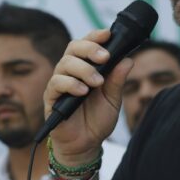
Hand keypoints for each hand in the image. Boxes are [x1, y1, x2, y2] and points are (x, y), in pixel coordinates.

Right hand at [44, 29, 133, 165]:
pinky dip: (70, 84)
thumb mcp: (113, 100)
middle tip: (105, 57)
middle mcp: (71, 70)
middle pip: (73, 47)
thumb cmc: (97, 120)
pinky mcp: (51, 97)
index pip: (88, 43)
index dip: (96, 36)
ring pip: (65, 63)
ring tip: (97, 82)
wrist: (86, 145)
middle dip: (90, 48)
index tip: (108, 34)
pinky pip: (56, 83)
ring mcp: (60, 82)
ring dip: (83, 69)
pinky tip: (83, 91)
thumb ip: (118, 80)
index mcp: (87, 66)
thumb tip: (128, 59)